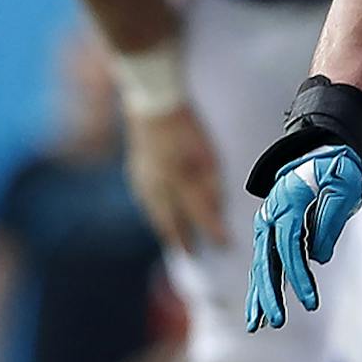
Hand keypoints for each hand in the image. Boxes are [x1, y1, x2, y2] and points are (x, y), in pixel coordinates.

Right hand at [125, 105, 226, 251]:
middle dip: (185, 241)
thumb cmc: (188, 127)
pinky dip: (157, 215)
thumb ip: (212, 184)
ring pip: (157, 216)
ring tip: (178, 244)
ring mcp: (144, 183)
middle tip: (193, 257)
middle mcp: (159, 188)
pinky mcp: (136, 175)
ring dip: (168, 231)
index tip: (224, 247)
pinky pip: (147, 204)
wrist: (153, 104)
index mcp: (180, 182)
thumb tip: (216, 209)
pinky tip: (161, 218)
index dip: (213, 232)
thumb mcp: (209, 155)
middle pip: (173, 223)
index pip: (201, 215)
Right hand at [247, 143, 361, 332]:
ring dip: (258, 295)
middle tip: (275, 321)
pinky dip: (259, 287)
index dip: (299, 275)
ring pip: (259, 265)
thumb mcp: (344, 187)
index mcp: (287, 202)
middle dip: (270, 293)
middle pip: (266, 259)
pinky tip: (256, 311)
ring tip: (256, 325)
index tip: (310, 302)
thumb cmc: (338, 169)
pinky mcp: (270, 233)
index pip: (290, 246)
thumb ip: (330, 219)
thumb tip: (318, 257)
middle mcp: (270, 215)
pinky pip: (263, 263)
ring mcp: (267, 224)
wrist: (322, 150)